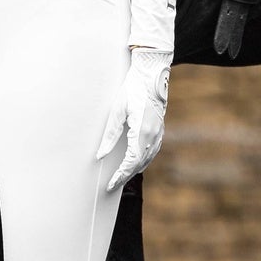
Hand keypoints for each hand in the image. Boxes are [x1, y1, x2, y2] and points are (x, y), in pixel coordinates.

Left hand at [97, 48, 172, 192]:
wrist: (152, 75)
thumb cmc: (132, 89)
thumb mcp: (117, 110)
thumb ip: (109, 135)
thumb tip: (100, 155)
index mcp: (142, 131)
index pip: (130, 162)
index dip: (120, 176)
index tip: (110, 185)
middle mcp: (153, 135)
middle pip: (139, 164)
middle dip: (125, 176)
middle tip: (112, 185)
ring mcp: (159, 133)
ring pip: (147, 159)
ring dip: (134, 170)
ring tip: (120, 178)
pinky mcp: (160, 130)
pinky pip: (152, 152)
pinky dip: (143, 161)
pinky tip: (136, 164)